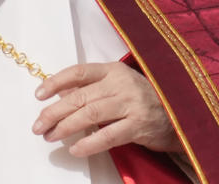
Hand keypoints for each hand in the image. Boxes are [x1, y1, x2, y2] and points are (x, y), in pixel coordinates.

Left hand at [31, 62, 180, 156]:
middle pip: (80, 96)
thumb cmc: (143, 99)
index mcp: (113, 70)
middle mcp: (121, 83)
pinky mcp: (139, 125)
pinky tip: (75, 149)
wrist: (180, 114)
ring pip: (90, 114)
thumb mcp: (118, 85)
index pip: (78, 72)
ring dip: (66, 127)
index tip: (38, 95)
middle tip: (38, 125)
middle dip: (54, 111)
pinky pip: (108, 135)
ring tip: (50, 136)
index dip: (55, 82)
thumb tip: (60, 94)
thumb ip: (93, 88)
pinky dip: (89, 143)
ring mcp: (131, 103)